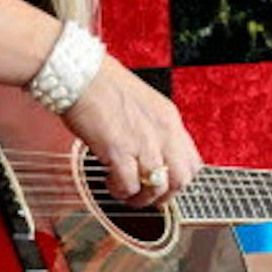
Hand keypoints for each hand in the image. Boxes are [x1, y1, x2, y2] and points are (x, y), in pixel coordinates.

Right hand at [64, 57, 200, 206]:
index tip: (162, 185)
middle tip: (146, 197)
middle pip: (181, 179)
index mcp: (169, 118)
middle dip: (163, 196)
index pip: (192, 161)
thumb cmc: (101, 84)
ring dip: (141, 198)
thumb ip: (151, 128)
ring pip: (158, 187)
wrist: (79, 74)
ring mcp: (143, 142)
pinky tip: (109, 182)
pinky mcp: (119, 150)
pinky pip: (129, 186)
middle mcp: (162, 131)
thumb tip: (149, 153)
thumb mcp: (142, 104)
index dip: (178, 179)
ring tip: (125, 192)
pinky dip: (120, 191)